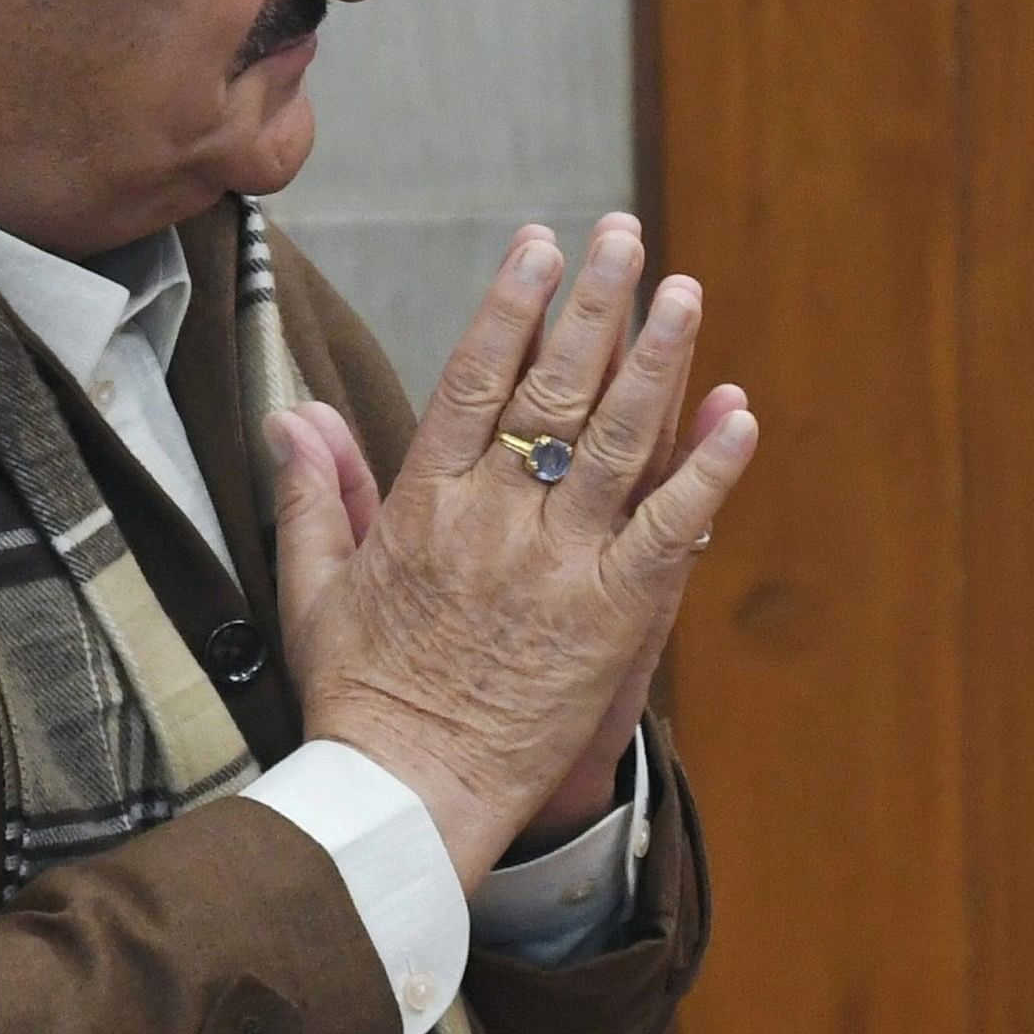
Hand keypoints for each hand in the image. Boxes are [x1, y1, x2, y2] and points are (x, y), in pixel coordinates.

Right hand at [271, 218, 759, 889]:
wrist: (406, 799)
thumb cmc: (359, 699)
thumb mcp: (316, 588)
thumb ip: (315, 493)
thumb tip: (294, 412)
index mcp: (424, 507)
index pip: (473, 380)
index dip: (509, 306)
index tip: (536, 244)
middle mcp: (494, 523)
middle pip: (551, 390)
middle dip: (590, 303)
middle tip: (621, 233)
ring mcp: (558, 568)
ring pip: (614, 441)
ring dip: (656, 359)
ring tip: (684, 290)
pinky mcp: (612, 619)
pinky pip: (669, 530)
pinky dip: (707, 471)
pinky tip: (739, 413)